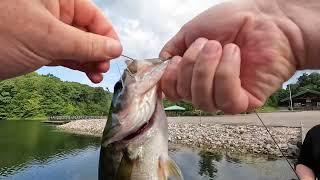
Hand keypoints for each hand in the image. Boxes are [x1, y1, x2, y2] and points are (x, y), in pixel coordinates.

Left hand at [0, 0, 121, 82]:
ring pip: (77, 45)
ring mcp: (46, 30)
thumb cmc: (1, 35)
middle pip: (87, 31)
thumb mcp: (50, 38)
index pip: (93, 15)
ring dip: (90, 60)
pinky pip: (66, 54)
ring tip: (97, 75)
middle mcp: (53, 12)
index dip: (107, 34)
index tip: (116, 53)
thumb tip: (115, 48)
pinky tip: (87, 74)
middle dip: (98, 50)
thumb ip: (86, 44)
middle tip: (103, 67)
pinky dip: (77, 64)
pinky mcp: (40, 46)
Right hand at [160, 0, 304, 113]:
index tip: (177, 60)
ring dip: (207, 70)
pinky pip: (225, 99)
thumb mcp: (191, 31)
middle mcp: (207, 88)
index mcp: (193, 74)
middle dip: (192, 66)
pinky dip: (226, 74)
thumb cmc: (232, 21)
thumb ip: (172, 50)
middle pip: (185, 96)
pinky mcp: (244, 101)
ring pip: (203, 100)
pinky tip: (234, 55)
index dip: (170, 80)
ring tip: (221, 47)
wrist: (266, 18)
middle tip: (208, 44)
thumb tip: (161, 65)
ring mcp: (224, 96)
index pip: (173, 92)